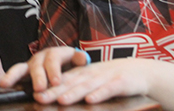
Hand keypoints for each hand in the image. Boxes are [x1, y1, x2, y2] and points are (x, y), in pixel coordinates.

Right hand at [0, 47, 89, 91]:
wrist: (63, 60)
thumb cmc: (70, 63)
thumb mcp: (76, 60)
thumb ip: (79, 59)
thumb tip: (84, 58)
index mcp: (54, 54)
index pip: (53, 59)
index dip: (54, 70)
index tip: (56, 82)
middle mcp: (39, 58)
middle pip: (36, 65)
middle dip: (37, 77)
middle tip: (39, 87)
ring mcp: (28, 65)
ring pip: (19, 68)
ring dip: (12, 76)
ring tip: (5, 84)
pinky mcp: (21, 73)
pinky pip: (9, 75)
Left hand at [0, 48, 149, 104]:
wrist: (140, 72)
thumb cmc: (112, 78)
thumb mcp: (91, 80)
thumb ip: (74, 87)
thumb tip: (52, 96)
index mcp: (82, 74)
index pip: (61, 80)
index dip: (47, 86)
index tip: (33, 94)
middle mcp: (90, 74)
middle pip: (70, 83)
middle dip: (54, 90)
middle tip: (40, 98)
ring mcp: (105, 77)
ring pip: (87, 85)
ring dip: (73, 93)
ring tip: (61, 100)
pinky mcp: (120, 83)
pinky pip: (108, 89)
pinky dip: (100, 94)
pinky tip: (91, 100)